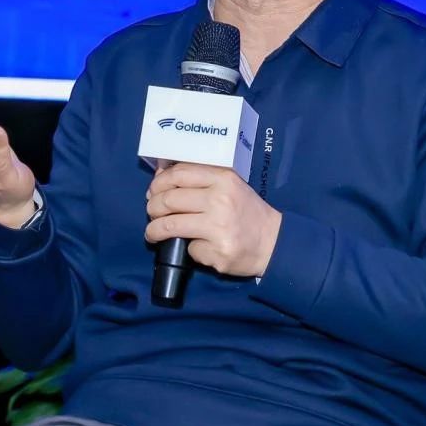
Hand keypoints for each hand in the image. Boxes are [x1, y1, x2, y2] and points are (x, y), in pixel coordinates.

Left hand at [144, 163, 281, 277]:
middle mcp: (220, 200)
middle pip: (169, 200)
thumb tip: (161, 176)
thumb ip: (200, 179)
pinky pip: (188, 248)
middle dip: (152, 208)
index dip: (159, 183)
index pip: (179, 174)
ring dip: (154, 230)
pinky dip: (186, 248)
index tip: (153, 192)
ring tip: (153, 233)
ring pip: (170, 226)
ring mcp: (219, 227)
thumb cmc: (246, 211)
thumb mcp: (228, 185)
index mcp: (222, 179)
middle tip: (152, 213)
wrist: (273, 241)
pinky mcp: (218, 250)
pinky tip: (193, 247)